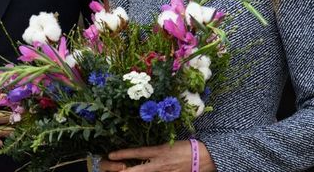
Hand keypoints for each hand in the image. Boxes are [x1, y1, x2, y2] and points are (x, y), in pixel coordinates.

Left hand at [99, 140, 215, 171]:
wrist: (203, 157)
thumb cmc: (186, 147)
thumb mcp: (168, 144)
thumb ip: (155, 150)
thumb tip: (142, 153)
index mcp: (159, 151)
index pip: (138, 152)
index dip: (123, 153)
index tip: (111, 155)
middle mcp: (160, 164)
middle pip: (138, 170)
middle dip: (125, 171)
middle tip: (114, 170)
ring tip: (125, 171)